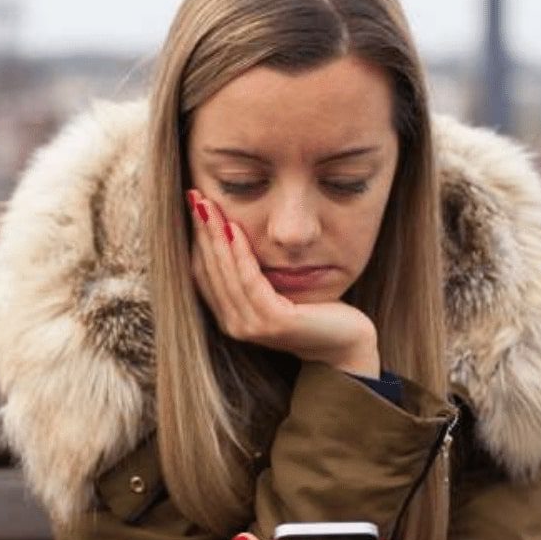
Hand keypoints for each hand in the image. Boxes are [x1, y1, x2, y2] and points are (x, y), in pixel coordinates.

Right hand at [187, 189, 379, 375]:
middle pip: (209, 270)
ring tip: (209, 205)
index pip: (203, 273)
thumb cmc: (315, 311)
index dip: (197, 238)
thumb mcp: (276, 287)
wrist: (346, 343)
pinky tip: (235, 227)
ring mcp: (252, 326)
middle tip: (194, 196)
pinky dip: (240, 253)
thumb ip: (254, 271)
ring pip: (226, 273)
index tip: (195, 203)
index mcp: (230, 316)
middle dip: (201, 231)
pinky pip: (250, 280)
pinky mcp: (274, 322)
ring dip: (215, 237)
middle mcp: (234, 324)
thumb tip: (233, 228)